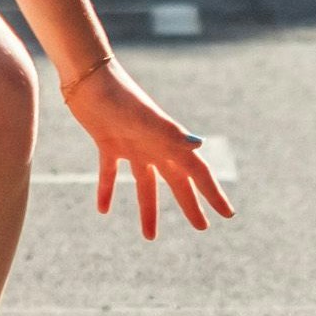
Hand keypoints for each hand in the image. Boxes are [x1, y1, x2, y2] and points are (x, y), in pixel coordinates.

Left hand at [65, 57, 236, 239]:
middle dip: (190, 204)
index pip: (197, 172)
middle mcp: (154, 145)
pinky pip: (109, 173)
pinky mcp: (108, 143)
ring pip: (145, 184)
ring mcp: (132, 144)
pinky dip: (107, 190)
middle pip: (176, 181)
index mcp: (169, 141)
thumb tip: (200, 146)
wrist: (89, 78)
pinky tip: (103, 210)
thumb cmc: (120, 96)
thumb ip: (171, 134)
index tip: (227, 215)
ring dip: (148, 209)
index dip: (213, 193)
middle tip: (201, 227)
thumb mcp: (146, 119)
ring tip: (150, 237)